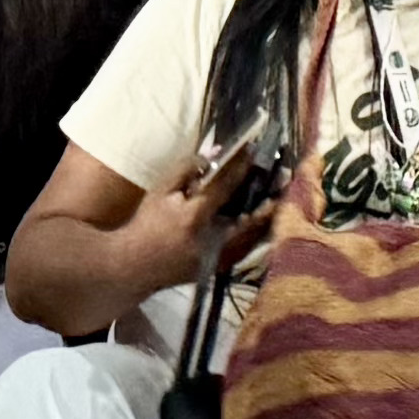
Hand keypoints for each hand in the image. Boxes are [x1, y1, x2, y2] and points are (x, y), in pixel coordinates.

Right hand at [126, 145, 272, 286]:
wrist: (133, 266)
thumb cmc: (145, 224)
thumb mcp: (160, 191)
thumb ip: (188, 169)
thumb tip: (217, 151)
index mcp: (194, 217)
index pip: (226, 186)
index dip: (242, 166)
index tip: (256, 149)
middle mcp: (212, 240)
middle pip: (252, 216)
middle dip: (270, 194)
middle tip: (285, 176)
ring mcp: (219, 258)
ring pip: (254, 235)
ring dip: (268, 213)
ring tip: (281, 194)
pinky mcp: (221, 269)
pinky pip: (247, 247)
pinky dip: (257, 231)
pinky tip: (265, 217)